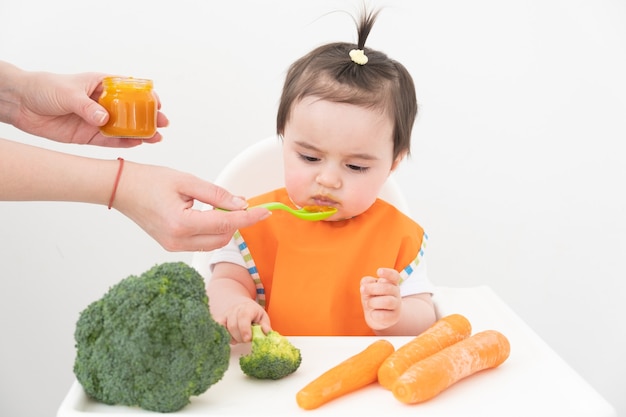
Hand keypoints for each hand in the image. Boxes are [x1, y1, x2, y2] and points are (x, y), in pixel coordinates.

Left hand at [9, 65, 167, 146]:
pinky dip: (125, 143)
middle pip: (132, 111)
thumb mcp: (68, 93)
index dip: (146, 96)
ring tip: (156, 138)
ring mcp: (98, 120)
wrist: (21, 104)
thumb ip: (87, 107)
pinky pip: (111, 141)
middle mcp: (103, 103)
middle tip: (162, 123)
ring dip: (141, 133)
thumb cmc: (44, 88)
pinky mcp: (89, 136)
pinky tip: (138, 144)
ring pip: (125, 128)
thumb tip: (104, 119)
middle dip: (149, 117)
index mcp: (101, 85)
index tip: (157, 103)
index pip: (130, 89)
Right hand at [113, 161, 270, 251]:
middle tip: (238, 200)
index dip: (249, 217)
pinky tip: (209, 213)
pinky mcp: (172, 246)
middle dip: (236, 221)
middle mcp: (178, 240)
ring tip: (220, 204)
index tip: (265, 211)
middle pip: (223, 237)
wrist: (120, 189)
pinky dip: (212, 229)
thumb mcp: (186, 180)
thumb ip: (216, 194)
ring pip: (214, 242)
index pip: (226, 223)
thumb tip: (240, 204)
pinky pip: (202, 242)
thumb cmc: (149, 180)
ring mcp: (174, 246)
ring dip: (225, 226)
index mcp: (182, 223)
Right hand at [215, 298, 270, 343]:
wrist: (243, 306)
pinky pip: (218, 327)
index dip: (245, 329)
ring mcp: (226, 314)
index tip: (247, 339)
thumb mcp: (263, 318)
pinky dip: (223, 335)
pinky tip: (230, 338)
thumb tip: (267, 332)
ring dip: (232, 337)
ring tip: (239, 339)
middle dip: (240, 337)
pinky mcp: (220, 319)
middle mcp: (235, 309)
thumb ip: (265, 325)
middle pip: (233, 325)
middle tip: (246, 340)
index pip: (244, 316)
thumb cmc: (254, 314)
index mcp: (248, 308)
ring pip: (225, 328)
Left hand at [360, 267, 402, 329]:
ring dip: (373, 302)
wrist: (379, 316)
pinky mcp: (393, 317)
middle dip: (372, 288)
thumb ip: (366, 283)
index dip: (387, 273)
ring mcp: (396, 305)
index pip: (394, 276)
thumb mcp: (369, 288)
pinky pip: (383, 315)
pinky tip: (372, 313)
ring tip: (369, 303)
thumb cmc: (374, 297)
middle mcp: (396, 292)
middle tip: (362, 289)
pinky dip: (374, 314)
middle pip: (388, 288)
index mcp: (392, 282)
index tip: (378, 271)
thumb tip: (365, 284)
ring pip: (388, 301)